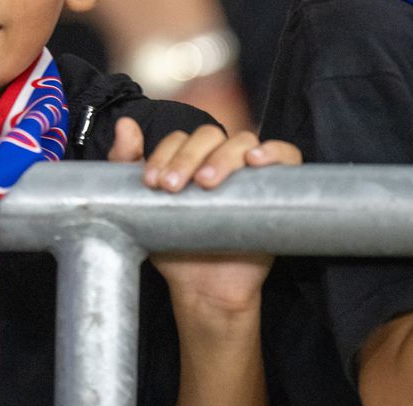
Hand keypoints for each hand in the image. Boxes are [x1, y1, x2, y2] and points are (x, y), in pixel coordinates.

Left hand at [107, 117, 301, 311]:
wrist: (202, 288)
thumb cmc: (173, 243)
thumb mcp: (140, 204)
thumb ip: (126, 164)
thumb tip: (125, 124)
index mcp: (192, 157)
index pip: (181, 139)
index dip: (165, 154)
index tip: (152, 183)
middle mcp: (222, 158)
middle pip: (210, 136)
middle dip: (188, 157)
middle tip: (173, 188)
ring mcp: (250, 171)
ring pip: (243, 142)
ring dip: (223, 157)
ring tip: (207, 183)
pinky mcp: (277, 187)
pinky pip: (287, 155)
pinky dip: (274, 151)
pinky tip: (255, 161)